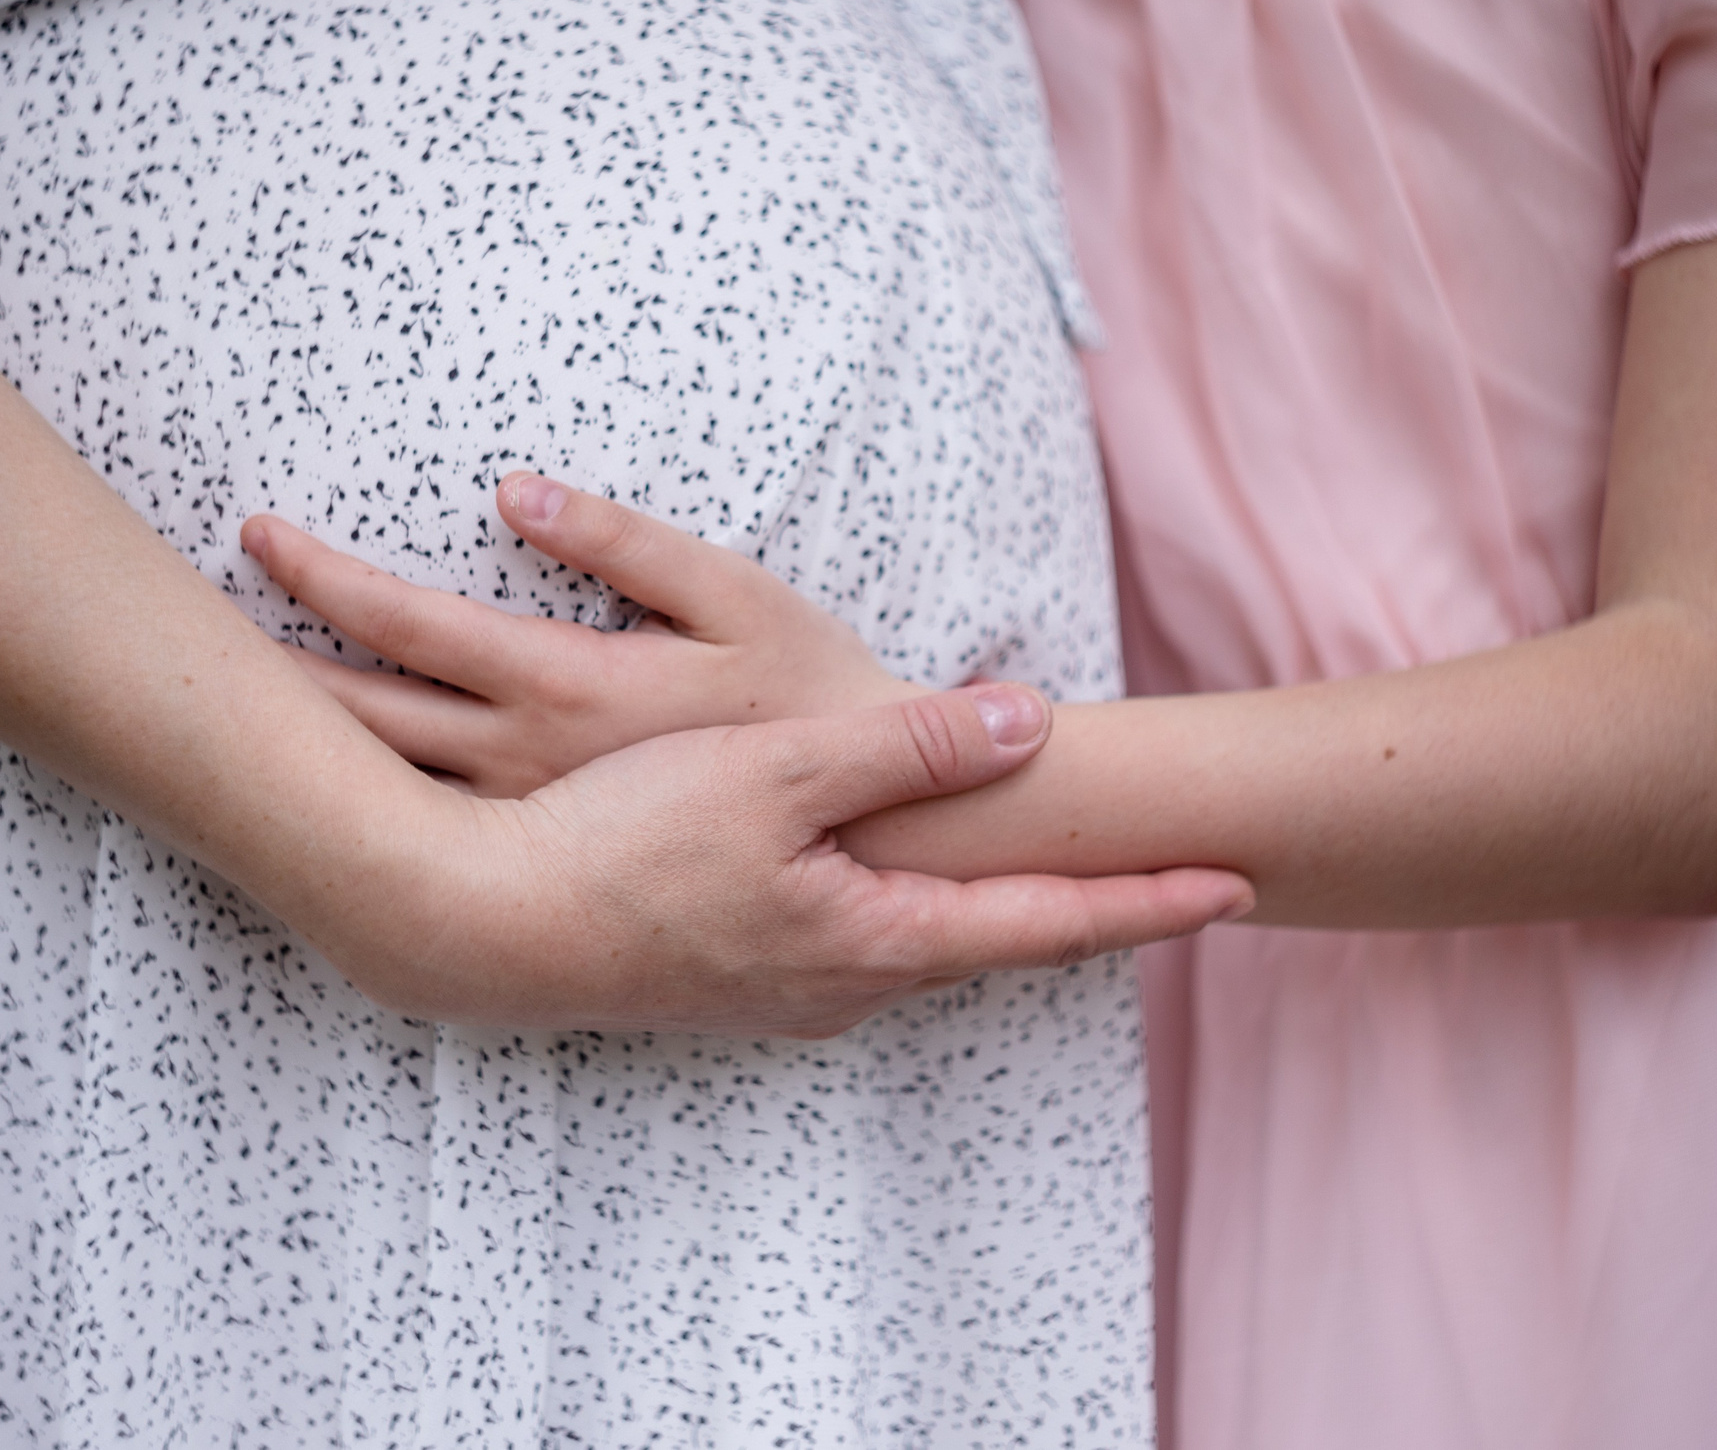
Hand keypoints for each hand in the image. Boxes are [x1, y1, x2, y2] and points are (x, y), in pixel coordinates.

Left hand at [243, 473, 918, 795]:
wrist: (877, 836)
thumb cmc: (811, 699)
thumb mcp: (739, 598)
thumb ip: (628, 543)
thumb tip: (516, 492)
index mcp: (565, 688)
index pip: (408, 627)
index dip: (323, 577)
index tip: (257, 534)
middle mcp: (526, 766)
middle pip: (362, 719)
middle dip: (267, 669)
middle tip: (175, 628)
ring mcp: (530, 821)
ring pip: (380, 783)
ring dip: (299, 741)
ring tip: (223, 704)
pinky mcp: (548, 856)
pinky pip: (429, 831)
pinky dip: (358, 804)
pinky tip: (318, 791)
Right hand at [321, 679, 1255, 1035]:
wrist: (477, 927)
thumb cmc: (623, 849)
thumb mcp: (776, 775)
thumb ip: (907, 747)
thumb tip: (1031, 722)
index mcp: (877, 937)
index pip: (1049, 921)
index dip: (1150, 902)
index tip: (1239, 885)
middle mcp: (848, 984)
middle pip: (997, 944)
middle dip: (1087, 910)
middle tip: (1170, 878)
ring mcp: (787, 993)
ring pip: (924, 945)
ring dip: (996, 910)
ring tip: (1055, 881)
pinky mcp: (731, 979)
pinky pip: (855, 941)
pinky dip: (909, 907)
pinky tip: (896, 883)